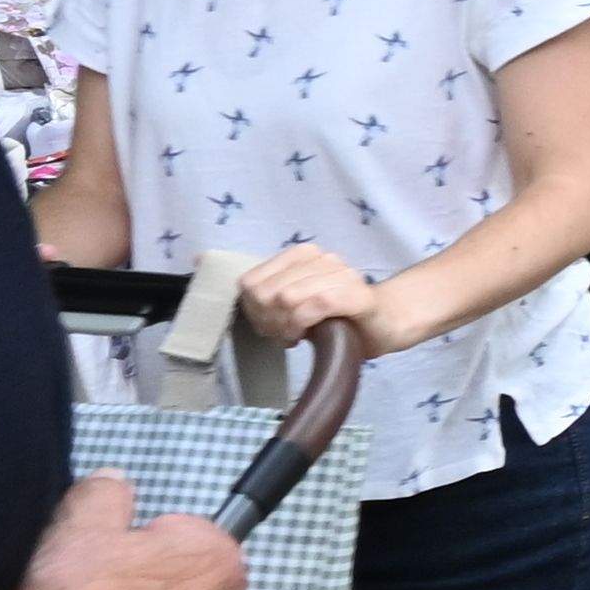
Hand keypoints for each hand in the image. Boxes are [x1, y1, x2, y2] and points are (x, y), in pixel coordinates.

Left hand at [229, 240, 433, 357]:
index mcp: (304, 254)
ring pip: (288, 298)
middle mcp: (323, 258)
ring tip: (296, 335)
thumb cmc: (336, 316)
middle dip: (268, 321)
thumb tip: (201, 265)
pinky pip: (316, 304)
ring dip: (286, 326)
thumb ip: (264, 292)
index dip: (253, 310)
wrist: (388, 323)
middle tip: (284, 334)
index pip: (251, 281)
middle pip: (266, 293)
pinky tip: (307, 334)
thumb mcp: (294, 301)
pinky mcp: (358, 295)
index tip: (270, 324)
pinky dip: (304, 323)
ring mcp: (342, 275)